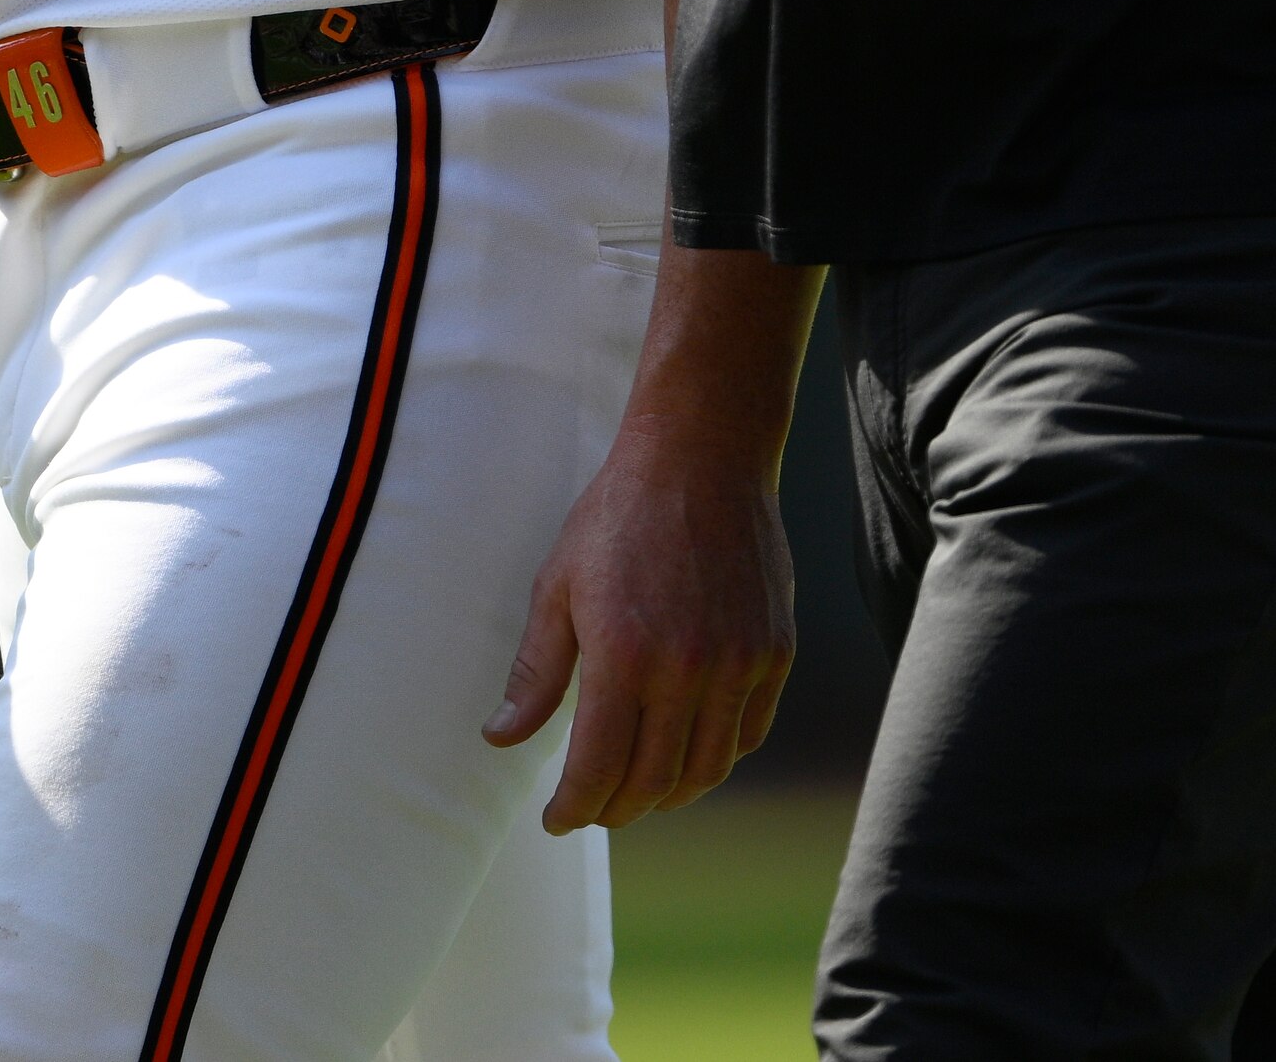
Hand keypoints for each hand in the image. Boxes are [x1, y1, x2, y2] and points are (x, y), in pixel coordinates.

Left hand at [487, 423, 795, 832]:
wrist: (702, 455)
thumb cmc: (619, 515)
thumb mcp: (558, 586)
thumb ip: (535, 672)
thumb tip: (500, 738)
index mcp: (625, 654)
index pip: (600, 768)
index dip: (575, 807)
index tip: (559, 819)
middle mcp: (688, 668)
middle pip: (654, 781)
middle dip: (618, 809)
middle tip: (595, 809)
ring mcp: (740, 662)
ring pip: (707, 769)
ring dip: (669, 794)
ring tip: (640, 792)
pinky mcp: (775, 651)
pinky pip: (748, 732)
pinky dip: (716, 757)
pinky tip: (688, 751)